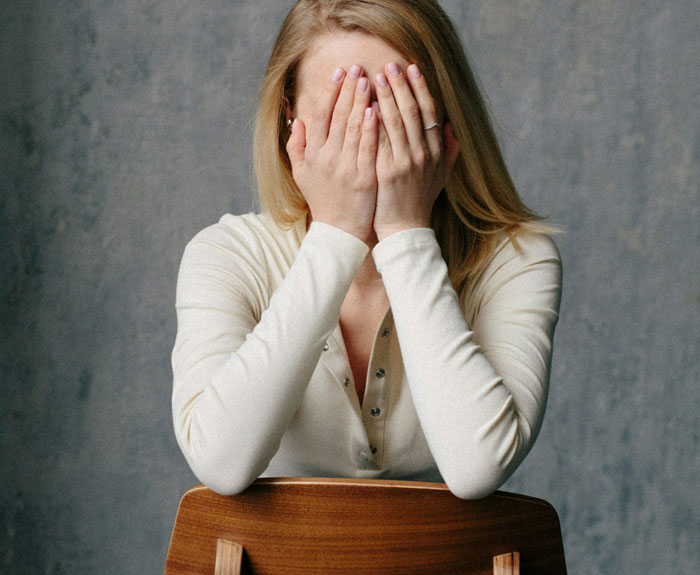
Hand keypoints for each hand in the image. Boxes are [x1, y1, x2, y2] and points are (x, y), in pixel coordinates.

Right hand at [286, 66, 377, 241]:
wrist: (339, 231)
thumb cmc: (323, 201)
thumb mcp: (302, 175)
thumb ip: (297, 147)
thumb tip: (296, 121)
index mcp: (313, 155)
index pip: (321, 115)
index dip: (330, 92)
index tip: (338, 73)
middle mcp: (327, 158)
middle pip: (338, 116)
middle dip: (348, 89)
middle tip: (357, 67)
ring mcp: (345, 168)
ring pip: (353, 128)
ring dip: (360, 101)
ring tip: (368, 80)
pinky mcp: (363, 178)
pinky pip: (367, 148)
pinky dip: (371, 128)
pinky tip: (375, 110)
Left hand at [372, 62, 459, 240]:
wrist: (406, 229)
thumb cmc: (419, 201)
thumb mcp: (440, 177)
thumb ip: (448, 152)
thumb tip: (452, 129)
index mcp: (435, 151)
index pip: (429, 111)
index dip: (420, 88)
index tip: (412, 68)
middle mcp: (423, 154)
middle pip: (413, 111)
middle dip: (401, 86)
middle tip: (390, 65)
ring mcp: (406, 162)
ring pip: (396, 122)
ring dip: (386, 97)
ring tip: (375, 78)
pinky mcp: (389, 172)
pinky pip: (381, 141)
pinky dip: (374, 122)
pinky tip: (366, 106)